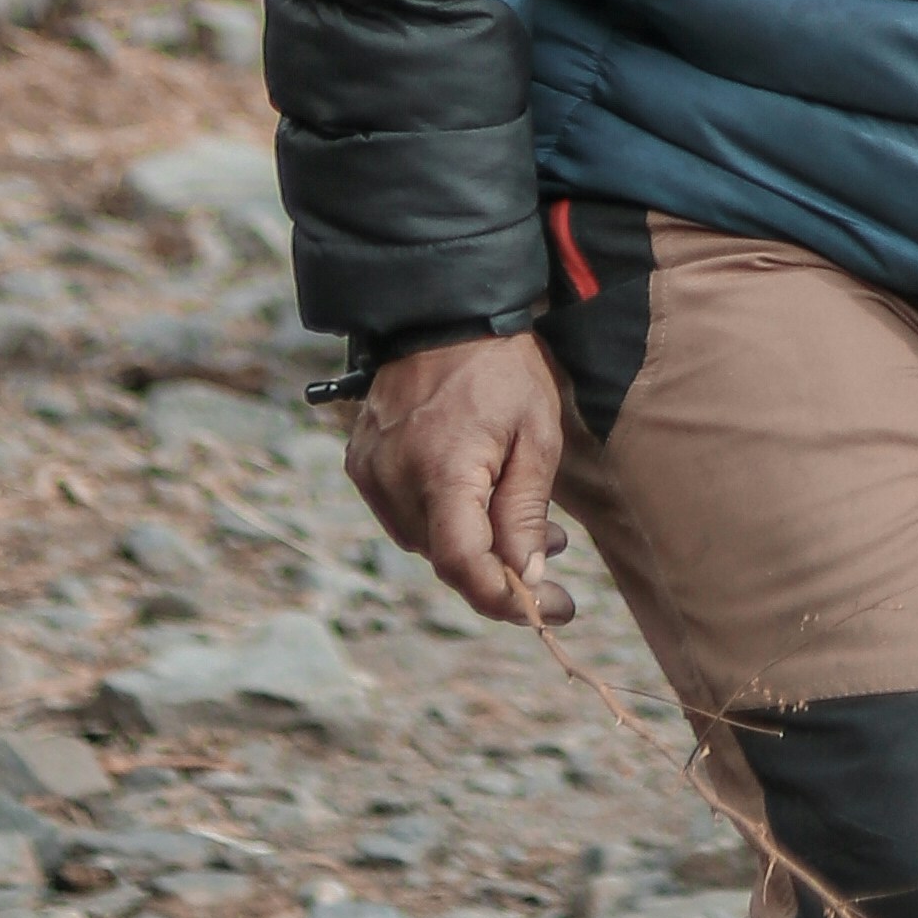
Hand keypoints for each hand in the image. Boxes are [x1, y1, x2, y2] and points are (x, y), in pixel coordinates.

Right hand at [342, 335, 573, 624]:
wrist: (442, 308)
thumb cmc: (500, 366)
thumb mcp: (536, 433)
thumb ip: (526, 510)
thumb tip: (527, 579)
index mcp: (441, 471)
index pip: (463, 565)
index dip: (507, 599)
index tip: (555, 609)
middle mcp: (395, 479)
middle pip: (449, 557)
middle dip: (503, 566)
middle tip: (554, 550)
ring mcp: (372, 472)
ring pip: (428, 540)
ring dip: (473, 541)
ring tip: (523, 518)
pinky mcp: (361, 462)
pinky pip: (406, 514)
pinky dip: (442, 516)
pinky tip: (477, 493)